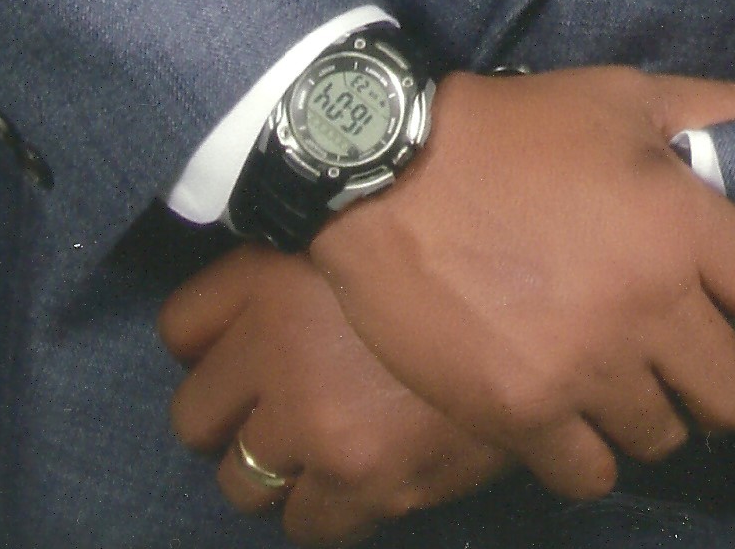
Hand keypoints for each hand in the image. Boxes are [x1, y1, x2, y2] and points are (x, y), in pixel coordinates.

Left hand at [160, 243, 509, 544]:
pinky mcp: (362, 477)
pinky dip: (327, 502)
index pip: (179, 328)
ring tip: (323, 441)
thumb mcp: (377, 216)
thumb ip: (318, 245)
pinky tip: (362, 471)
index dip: (210, 338)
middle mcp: (275, 348)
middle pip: (194, 415)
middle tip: (280, 399)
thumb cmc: (472, 225)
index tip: (241, 341)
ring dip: (276, 466)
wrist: (555, 276)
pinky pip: (307, 522)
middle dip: (234, 413)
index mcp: (268, 274)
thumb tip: (291, 264)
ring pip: (241, 483)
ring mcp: (314, 421)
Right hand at [308, 68, 734, 502]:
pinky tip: (580, 412)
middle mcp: (644, 304)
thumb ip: (731, 106)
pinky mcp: (520, 413)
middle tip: (698, 354)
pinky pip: (594, 473)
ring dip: (662, 413)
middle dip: (731, 382)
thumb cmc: (520, 126)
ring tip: (630, 372)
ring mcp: (581, 367)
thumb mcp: (631, 97)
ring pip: (666, 436)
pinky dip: (599, 452)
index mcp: (682, 223)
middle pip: (734, 393)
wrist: (386, 171)